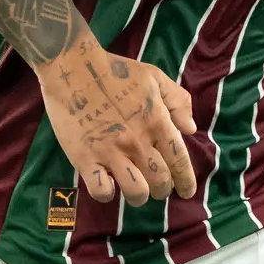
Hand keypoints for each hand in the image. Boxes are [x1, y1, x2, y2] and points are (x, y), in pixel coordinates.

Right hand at [35, 36, 199, 205]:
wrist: (73, 66)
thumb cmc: (116, 70)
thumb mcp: (155, 77)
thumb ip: (178, 102)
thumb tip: (190, 130)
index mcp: (157, 123)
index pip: (180, 162)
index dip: (186, 181)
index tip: (187, 192)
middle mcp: (138, 142)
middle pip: (160, 181)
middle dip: (163, 190)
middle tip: (158, 188)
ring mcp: (111, 151)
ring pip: (136, 192)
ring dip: (139, 197)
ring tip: (136, 192)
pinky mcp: (85, 157)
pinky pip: (100, 189)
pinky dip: (106, 193)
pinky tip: (107, 185)